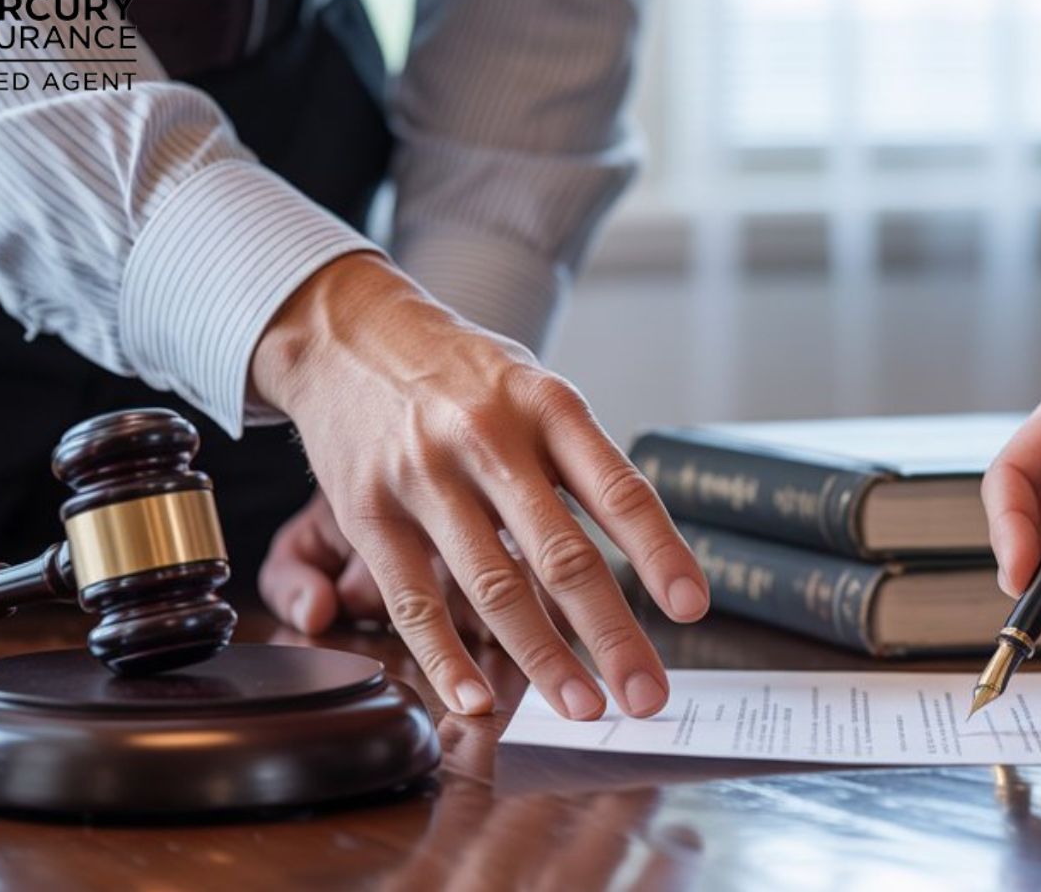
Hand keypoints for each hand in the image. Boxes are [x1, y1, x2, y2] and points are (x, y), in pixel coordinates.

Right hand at [250, 252, 708, 719]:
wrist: (349, 333)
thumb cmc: (463, 374)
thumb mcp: (534, 389)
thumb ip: (581, 465)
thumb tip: (643, 562)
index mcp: (547, 405)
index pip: (617, 490)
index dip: (660, 553)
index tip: (691, 608)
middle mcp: (488, 439)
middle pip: (562, 555)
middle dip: (612, 635)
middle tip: (647, 694)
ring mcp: (424, 477)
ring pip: (493, 588)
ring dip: (544, 660)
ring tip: (583, 706)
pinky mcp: (367, 512)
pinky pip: (413, 601)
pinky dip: (446, 659)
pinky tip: (477, 700)